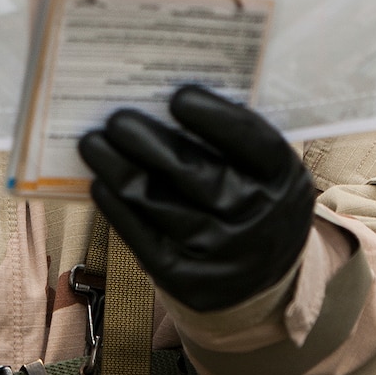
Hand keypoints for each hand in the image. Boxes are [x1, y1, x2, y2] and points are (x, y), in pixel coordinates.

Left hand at [79, 84, 316, 312]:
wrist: (260, 277)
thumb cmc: (250, 196)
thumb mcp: (262, 168)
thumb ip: (229, 135)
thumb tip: (163, 94)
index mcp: (282, 179)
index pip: (252, 141)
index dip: (215, 118)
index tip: (178, 96)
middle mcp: (257, 219)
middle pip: (194, 174)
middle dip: (148, 142)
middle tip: (116, 118)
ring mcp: (222, 254)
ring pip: (157, 203)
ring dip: (118, 168)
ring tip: (93, 143)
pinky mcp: (187, 280)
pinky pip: (142, 238)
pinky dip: (116, 207)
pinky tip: (101, 183)